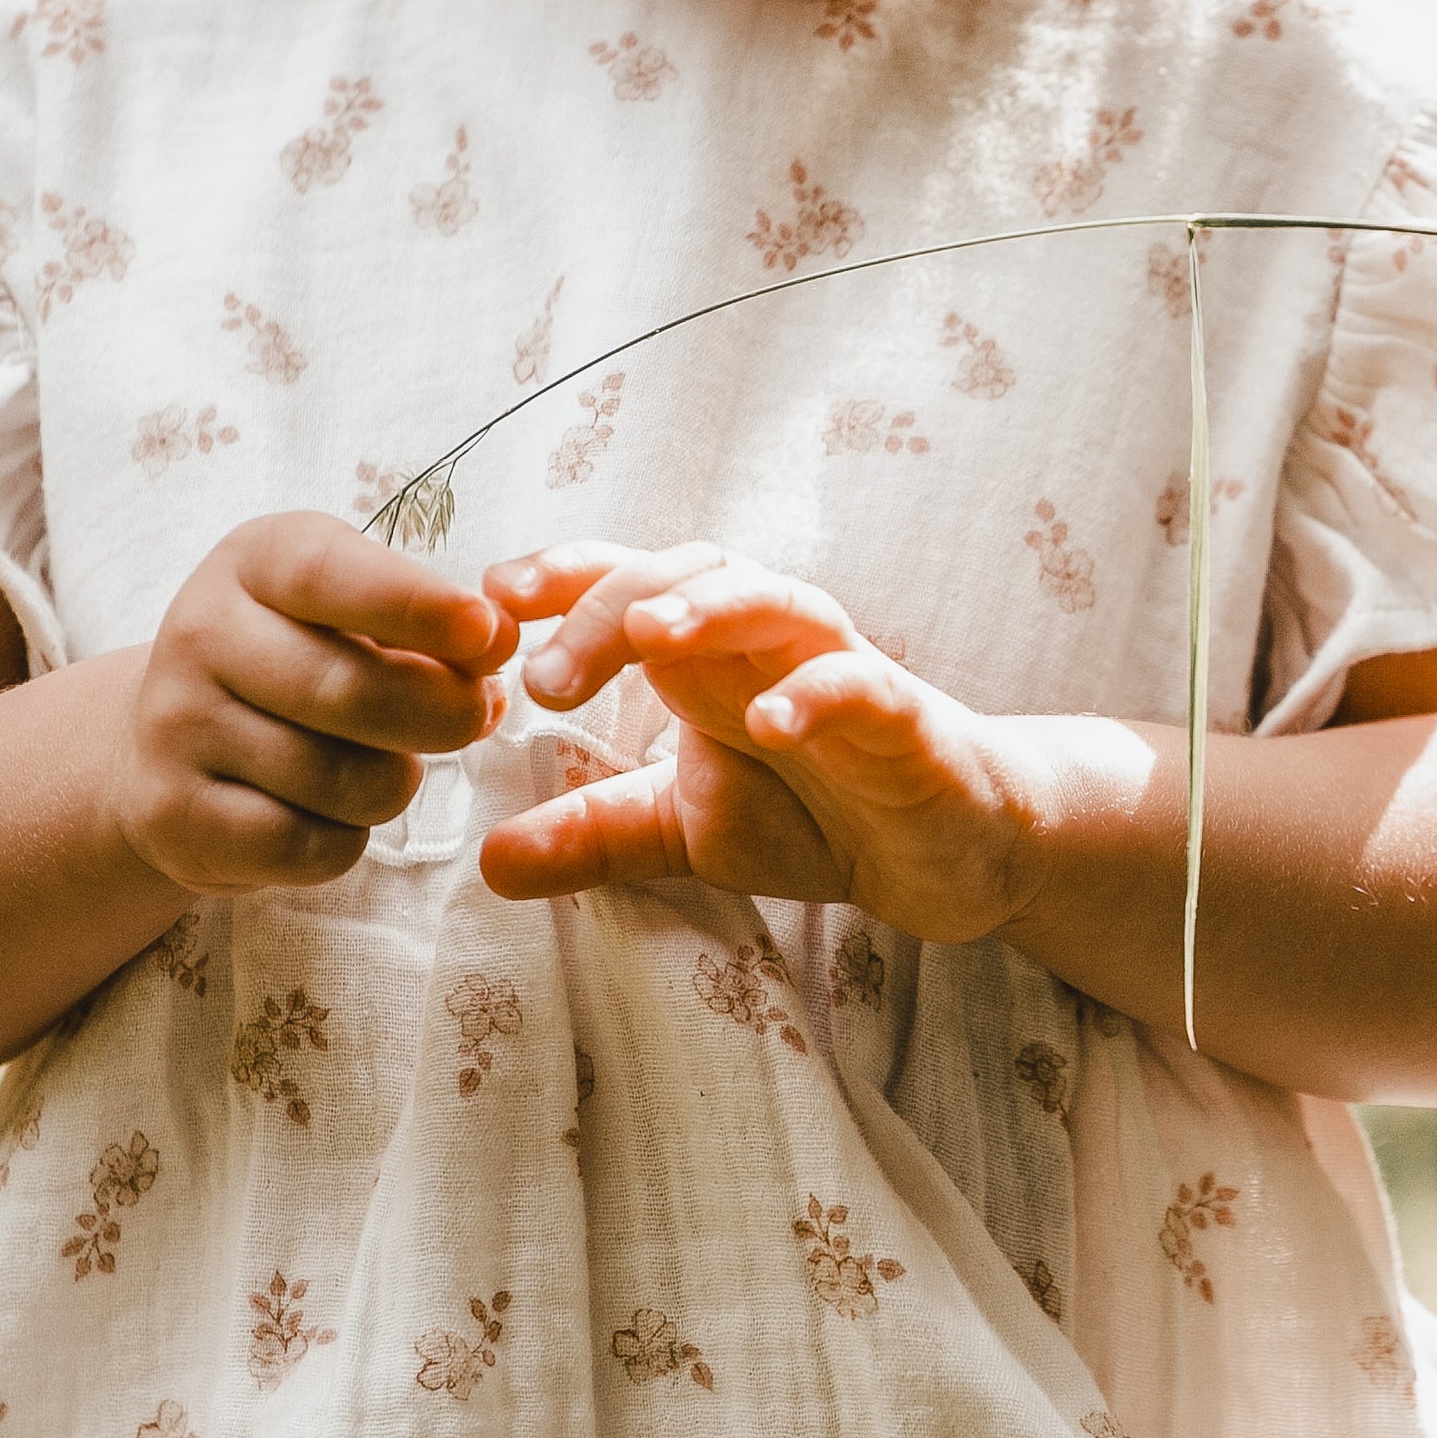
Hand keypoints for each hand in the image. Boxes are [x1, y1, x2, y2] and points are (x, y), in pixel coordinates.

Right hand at [106, 513, 515, 893]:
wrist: (169, 745)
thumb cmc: (297, 663)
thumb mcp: (354, 614)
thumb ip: (430, 624)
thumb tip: (496, 641)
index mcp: (254, 562)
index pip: (330, 575)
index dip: (417, 606)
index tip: (487, 633)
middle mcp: (199, 632)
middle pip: (348, 690)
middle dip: (441, 715)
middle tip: (470, 718)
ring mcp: (175, 725)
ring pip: (337, 780)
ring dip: (393, 785)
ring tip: (379, 767)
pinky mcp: (171, 813)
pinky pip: (304, 846)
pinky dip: (344, 841)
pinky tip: (327, 815)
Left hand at [477, 541, 1036, 942]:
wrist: (948, 853)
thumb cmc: (822, 814)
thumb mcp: (689, 830)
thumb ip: (597, 833)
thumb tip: (488, 863)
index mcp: (709, 655)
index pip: (631, 583)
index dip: (565, 576)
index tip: (490, 600)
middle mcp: (771, 643)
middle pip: (690, 574)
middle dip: (612, 604)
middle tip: (545, 677)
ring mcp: (842, 670)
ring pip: (778, 600)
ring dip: (710, 608)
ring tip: (648, 636)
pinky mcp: (906, 720)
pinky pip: (863, 684)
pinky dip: (818, 691)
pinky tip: (772, 721)